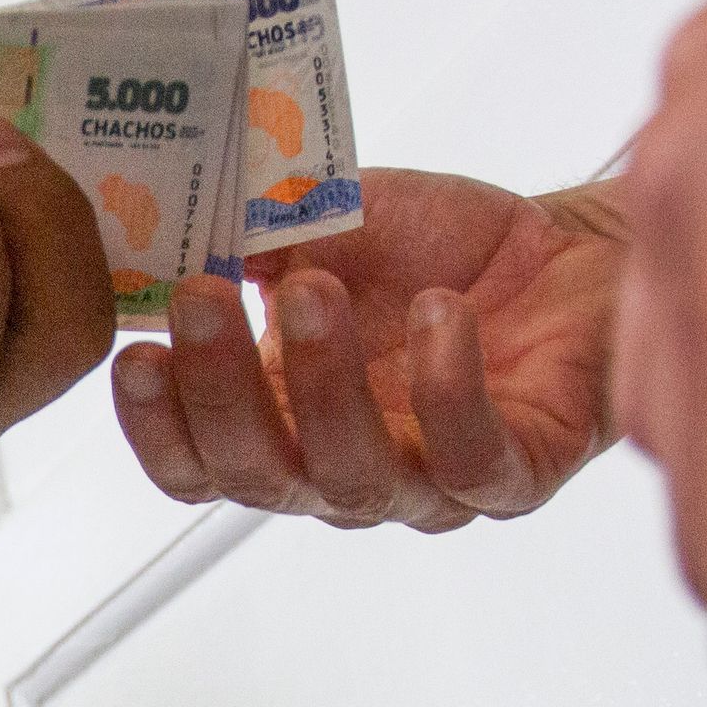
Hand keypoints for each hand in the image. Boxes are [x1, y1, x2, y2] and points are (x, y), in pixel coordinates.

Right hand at [108, 169, 622, 529]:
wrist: (570, 251)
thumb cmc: (439, 253)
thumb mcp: (323, 226)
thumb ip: (250, 239)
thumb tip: (172, 223)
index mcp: (281, 424)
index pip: (196, 465)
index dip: (157, 428)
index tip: (136, 354)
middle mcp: (342, 471)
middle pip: (258, 481)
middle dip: (220, 394)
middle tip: (203, 299)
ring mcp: (427, 483)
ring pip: (354, 481)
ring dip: (322, 388)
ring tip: (312, 290)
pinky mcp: (515, 473)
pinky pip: (471, 460)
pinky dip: (448, 389)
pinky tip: (439, 313)